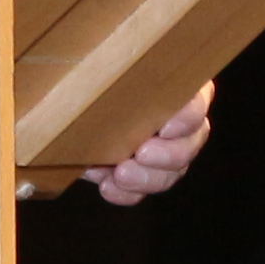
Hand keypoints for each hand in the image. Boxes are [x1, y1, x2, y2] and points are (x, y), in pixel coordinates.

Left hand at [88, 80, 215, 206]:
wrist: (67, 113)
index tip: (165, 128)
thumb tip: (102, 70)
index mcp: (174, 85)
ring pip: (174, 171)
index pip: (197, 99)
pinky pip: (144, 190)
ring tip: (120, 175)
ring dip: (147, 177)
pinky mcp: (145, 176)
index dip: (187, 116)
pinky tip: (108, 187)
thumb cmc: (84, 82)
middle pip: (192, 141)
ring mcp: (166, 151)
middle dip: (169, 153)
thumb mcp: (95, 71)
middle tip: (142, 154)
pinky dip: (127, 193)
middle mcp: (179, 119)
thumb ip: (108, 70)